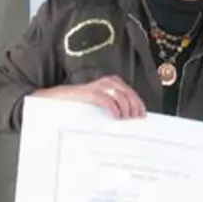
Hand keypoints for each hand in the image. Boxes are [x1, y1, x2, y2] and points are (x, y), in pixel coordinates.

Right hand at [32, 75, 146, 118]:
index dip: (139, 104)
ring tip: (125, 120)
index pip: (132, 92)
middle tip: (135, 120)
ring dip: (126, 110)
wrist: (60, 98)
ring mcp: (100, 86)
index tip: (142, 115)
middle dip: (135, 108)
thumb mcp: (102, 101)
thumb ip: (115, 104)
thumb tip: (129, 116)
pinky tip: (116, 117)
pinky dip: (115, 109)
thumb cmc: (82, 102)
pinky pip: (108, 100)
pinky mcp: (91, 92)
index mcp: (113, 82)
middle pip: (129, 94)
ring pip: (121, 97)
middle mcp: (108, 81)